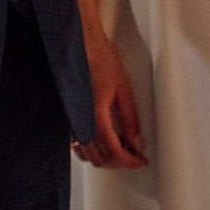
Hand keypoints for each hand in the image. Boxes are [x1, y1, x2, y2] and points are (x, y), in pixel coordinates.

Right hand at [75, 22, 148, 168]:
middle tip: (136, 156)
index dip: (130, 161)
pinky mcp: (68, 118)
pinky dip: (93, 151)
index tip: (141, 160)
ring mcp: (71, 122)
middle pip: (100, 158)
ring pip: (88, 155)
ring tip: (124, 149)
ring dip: (106, 158)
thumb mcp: (123, 90)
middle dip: (120, 162)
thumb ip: (130, 119)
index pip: (113, 152)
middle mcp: (79, 123)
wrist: (81, 47)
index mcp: (94, 116)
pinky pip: (78, 146)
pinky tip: (105, 143)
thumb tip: (136, 141)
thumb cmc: (100, 61)